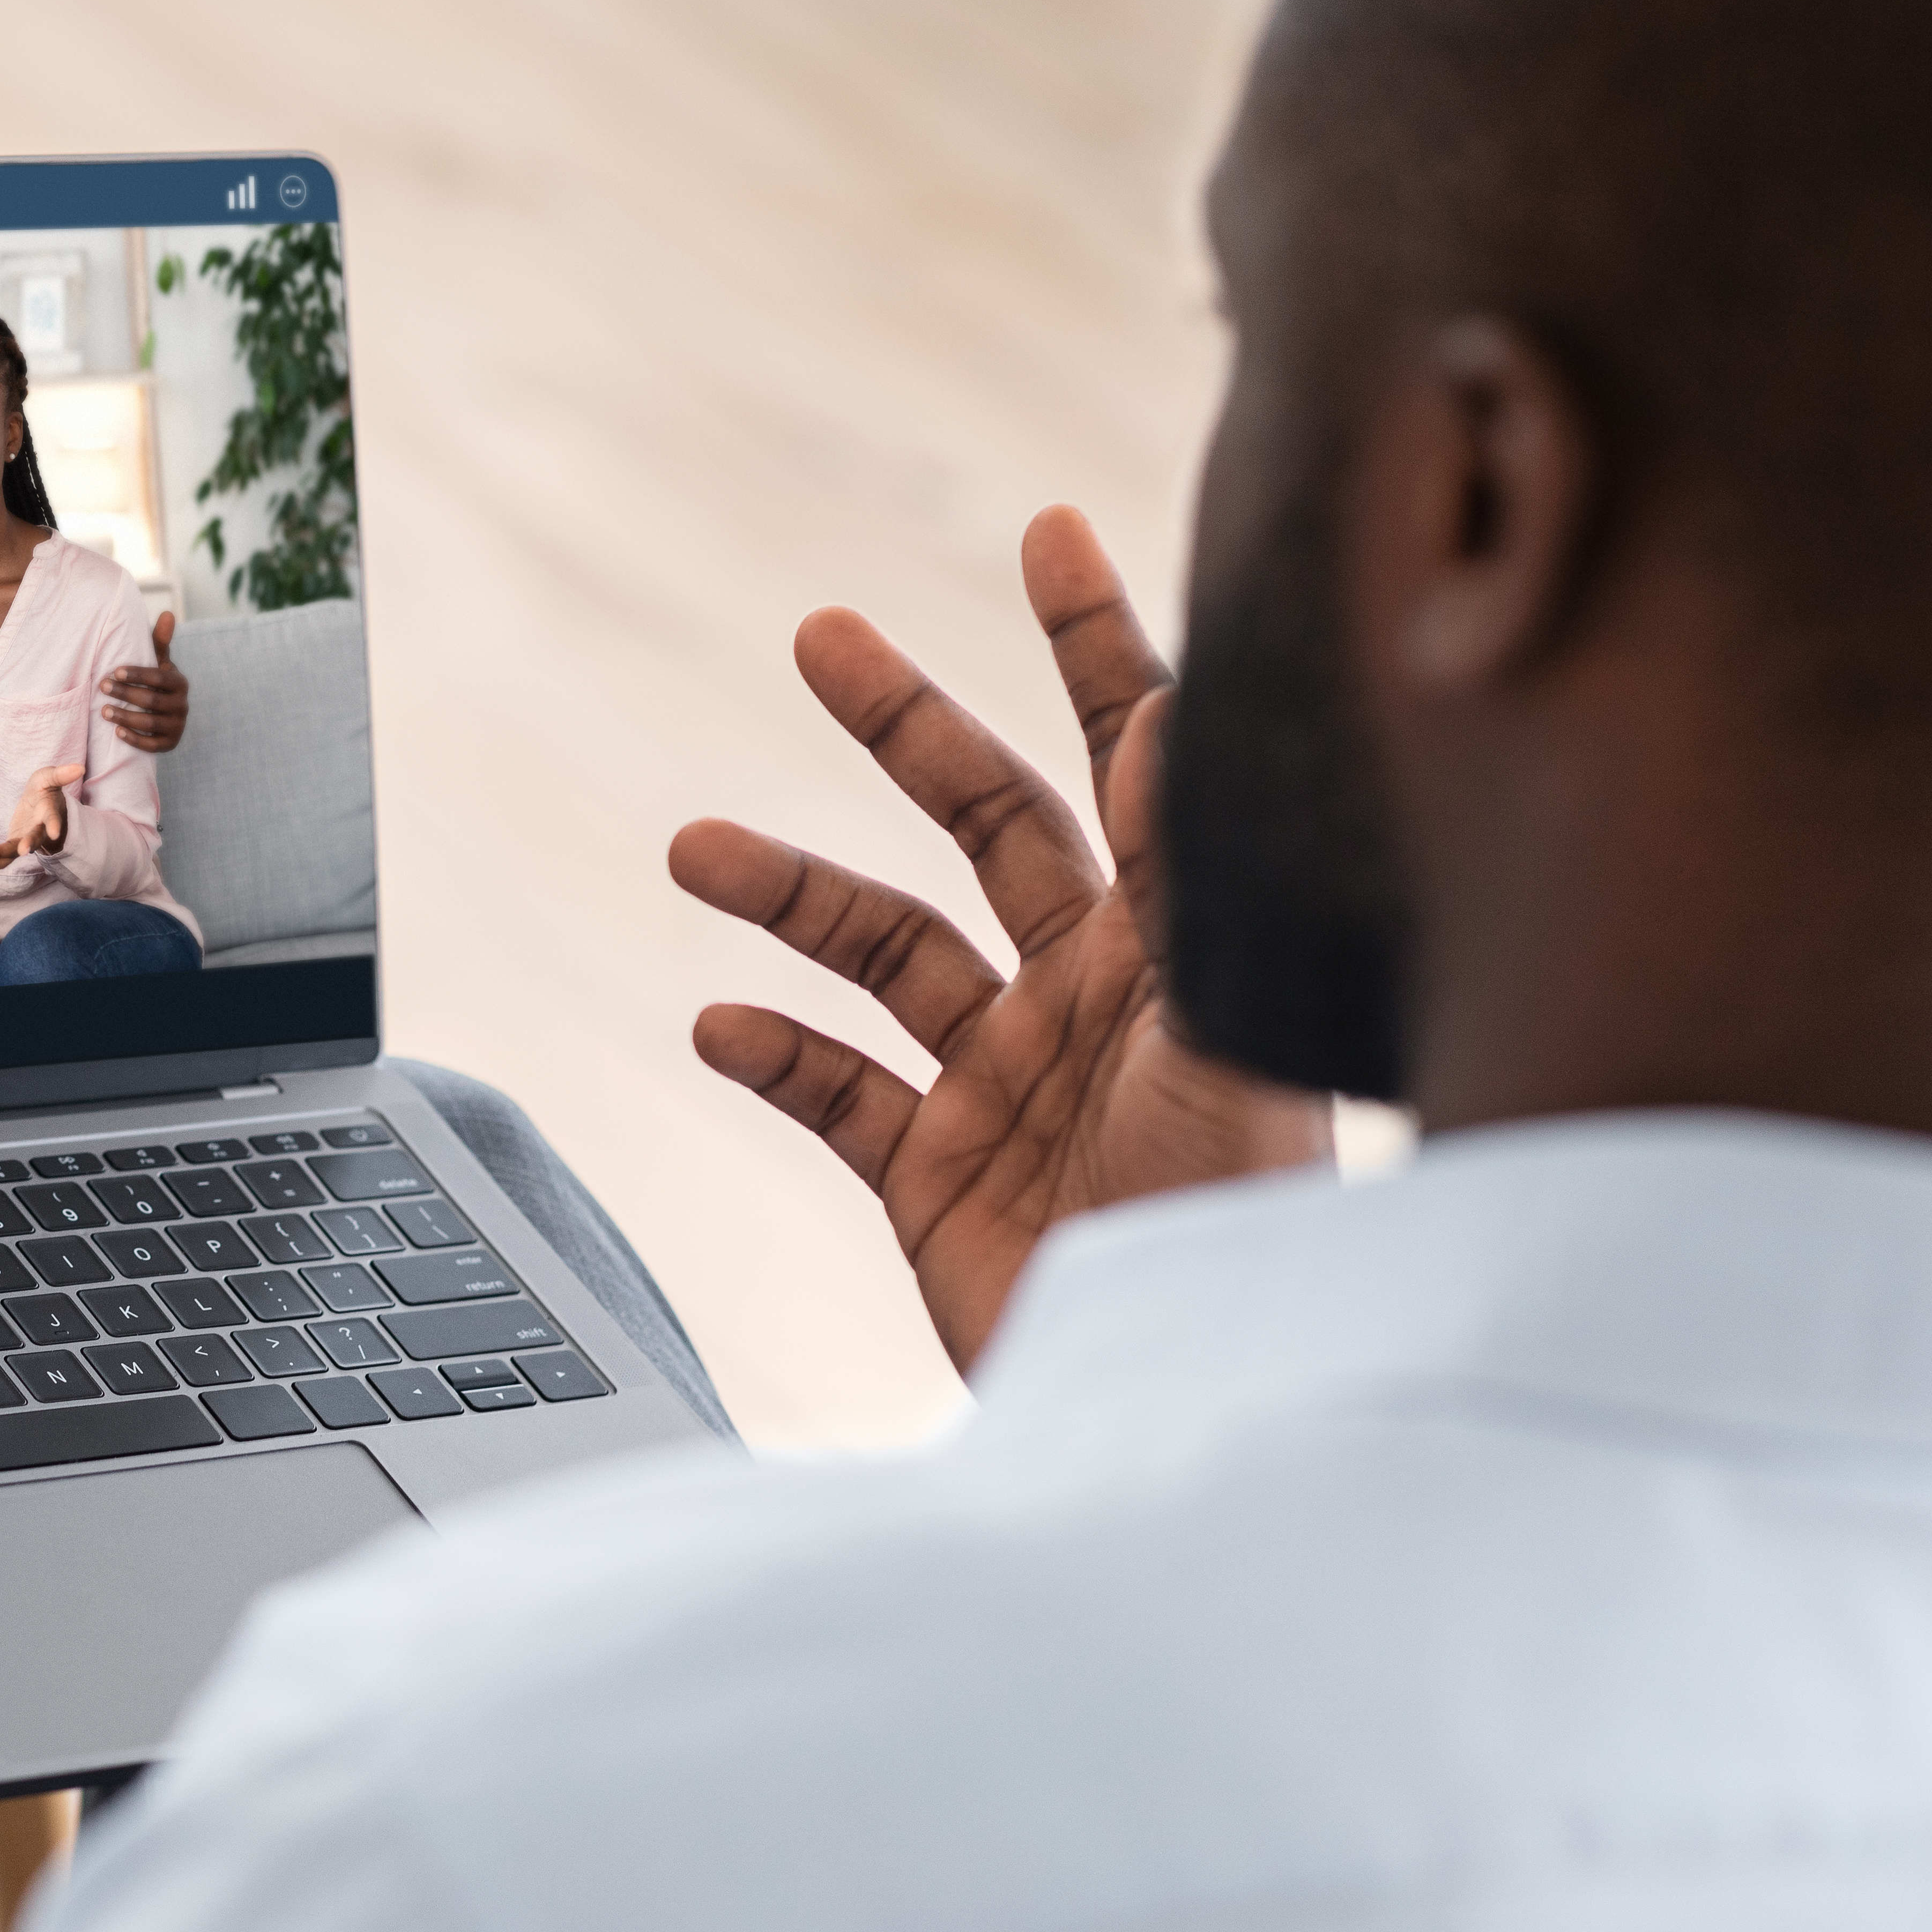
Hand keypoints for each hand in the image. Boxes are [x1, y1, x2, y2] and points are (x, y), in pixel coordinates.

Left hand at [0, 763, 84, 874]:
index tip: (55, 833)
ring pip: (16, 849)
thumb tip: (80, 767)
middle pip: (36, 838)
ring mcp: (27, 839)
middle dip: (30, 843)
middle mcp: (40, 829)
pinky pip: (5, 856)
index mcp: (49, 812)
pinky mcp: (15, 844)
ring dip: (2, 854)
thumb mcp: (49, 778)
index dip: (54, 824)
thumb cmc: (44, 791)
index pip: (52, 818)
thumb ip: (61, 774)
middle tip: (25, 850)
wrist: (40, 806)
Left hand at [100, 611, 186, 751]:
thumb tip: (168, 613)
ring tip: (103, 711)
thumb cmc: (153, 680)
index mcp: (179, 682)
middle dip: (125, 694)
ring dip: (125, 717)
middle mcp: (182, 705)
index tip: (114, 671)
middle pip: (152, 701)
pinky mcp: (170, 744)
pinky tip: (117, 732)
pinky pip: (152, 746)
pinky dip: (134, 739)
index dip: (137, 674)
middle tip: (101, 687)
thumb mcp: (157, 661)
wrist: (161, 712)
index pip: (159, 677)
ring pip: (150, 723)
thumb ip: (160, 640)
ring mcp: (177, 726)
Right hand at [670, 506, 1332, 1372]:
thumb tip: (1166, 717)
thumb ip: (1188, 880)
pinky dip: (773, 1055)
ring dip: (787, 894)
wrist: (1185, 1399)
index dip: (1093, 642)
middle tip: (822, 638)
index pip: (1130, 756)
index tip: (1050, 532)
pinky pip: (835, 1093)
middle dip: (903, 727)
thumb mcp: (1218, 1032)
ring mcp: (1005, 1081)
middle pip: (983, 823)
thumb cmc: (1237, 1226)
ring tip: (694, 849)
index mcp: (1169, 945)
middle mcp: (1086, 993)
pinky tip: (719, 1024)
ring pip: (880, 950)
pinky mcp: (936, 1175)